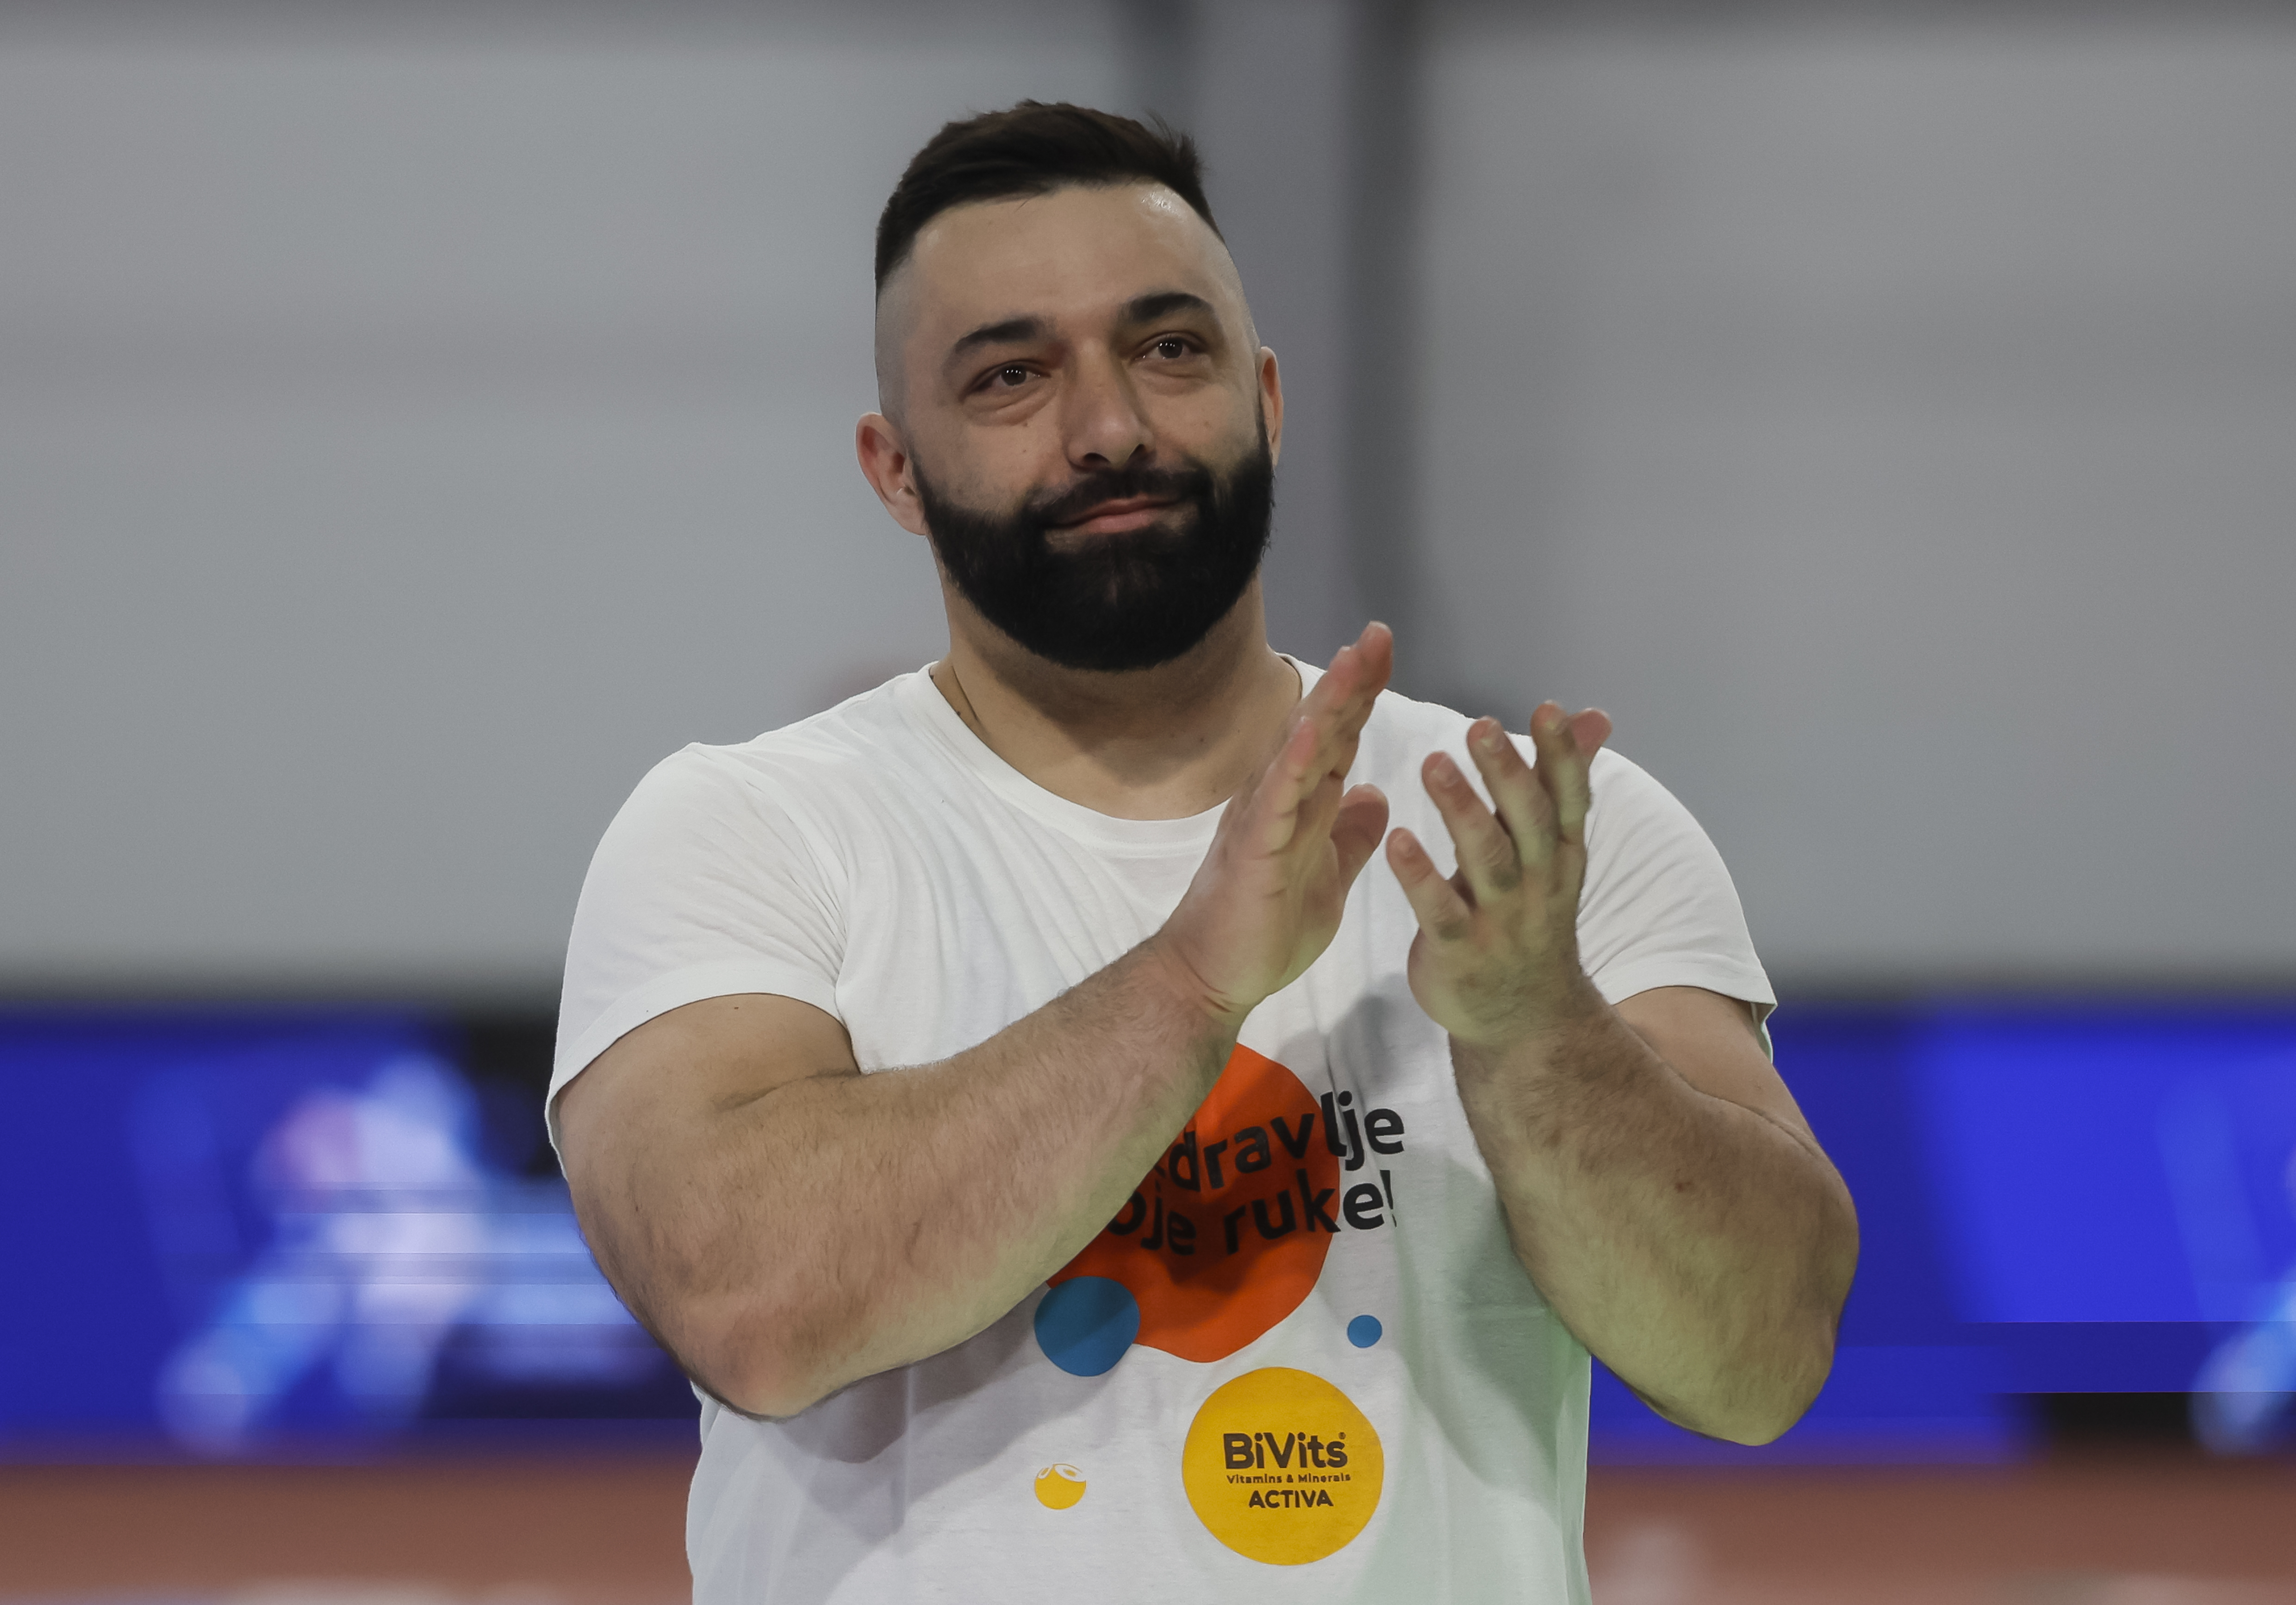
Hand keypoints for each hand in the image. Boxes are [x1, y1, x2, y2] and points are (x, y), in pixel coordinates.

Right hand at [1149, 623, 1394, 1033]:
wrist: (1212, 980)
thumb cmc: (1264, 931)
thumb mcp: (1328, 877)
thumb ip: (1350, 835)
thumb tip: (1374, 793)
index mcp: (1300, 803)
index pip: (1337, 737)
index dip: (1361, 694)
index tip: (1385, 649)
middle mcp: (1279, 799)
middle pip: (1319, 727)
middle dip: (1351, 681)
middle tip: (1379, 632)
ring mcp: (1263, 820)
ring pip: (1298, 749)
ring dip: (1327, 703)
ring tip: (1355, 659)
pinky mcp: (1252, 849)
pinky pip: (1276, 800)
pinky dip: (1294, 762)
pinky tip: (1314, 730)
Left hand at [1386, 702, 1613, 1048]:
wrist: (1524, 1019)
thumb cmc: (1530, 916)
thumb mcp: (1552, 852)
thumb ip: (1561, 782)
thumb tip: (1594, 716)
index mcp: (1560, 855)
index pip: (1567, 798)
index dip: (1561, 755)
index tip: (1548, 709)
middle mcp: (1538, 884)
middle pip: (1528, 822)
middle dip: (1508, 773)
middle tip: (1479, 726)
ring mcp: (1500, 921)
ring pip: (1486, 860)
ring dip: (1461, 811)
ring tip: (1433, 764)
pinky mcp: (1458, 952)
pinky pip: (1439, 911)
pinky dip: (1419, 877)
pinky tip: (1397, 841)